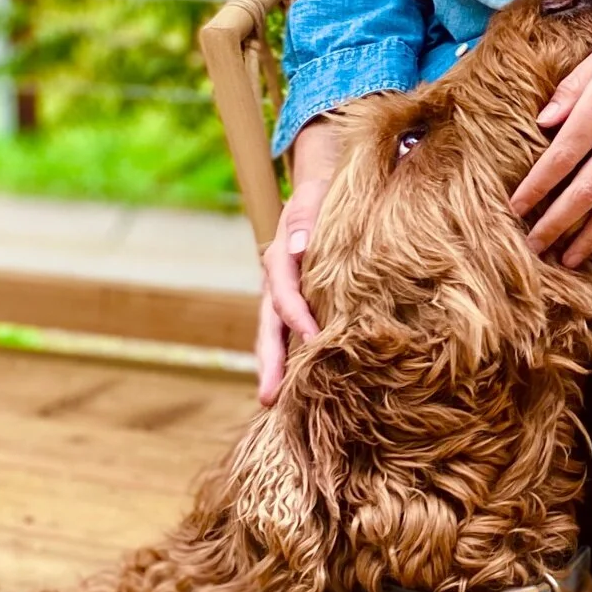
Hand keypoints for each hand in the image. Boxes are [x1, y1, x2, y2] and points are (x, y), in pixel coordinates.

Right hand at [256, 120, 341, 404]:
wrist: (320, 187)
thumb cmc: (322, 194)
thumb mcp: (314, 197)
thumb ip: (306, 220)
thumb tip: (298, 248)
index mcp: (279, 260)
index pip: (284, 294)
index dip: (296, 317)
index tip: (313, 339)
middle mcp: (276, 283)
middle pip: (269, 327)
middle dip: (269, 362)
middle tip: (269, 397)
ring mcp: (284, 296)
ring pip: (276, 336)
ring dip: (277, 368)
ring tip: (276, 403)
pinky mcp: (299, 303)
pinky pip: (292, 333)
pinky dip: (294, 358)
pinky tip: (302, 386)